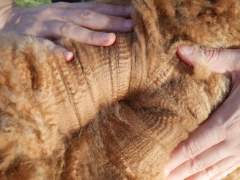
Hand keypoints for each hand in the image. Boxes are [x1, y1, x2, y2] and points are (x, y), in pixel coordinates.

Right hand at [0, 2, 131, 60]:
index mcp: (67, 10)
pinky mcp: (32, 39)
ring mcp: (45, 26)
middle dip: (110, 21)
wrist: (6, 20)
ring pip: (70, 29)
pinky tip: (70, 58)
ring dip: (91, 35)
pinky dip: (57, 51)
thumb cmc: (42, 22)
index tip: (132, 14)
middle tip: (130, 26)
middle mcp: (59, 15)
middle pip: (87, 17)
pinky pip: (45, 46)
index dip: (113, 9)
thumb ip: (79, 19)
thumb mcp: (62, 16)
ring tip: (111, 40)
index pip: (94, 7)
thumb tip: (105, 25)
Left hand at [164, 45, 239, 179]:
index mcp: (229, 120)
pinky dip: (215, 175)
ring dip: (196, 177)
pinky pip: (230, 167)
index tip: (163, 165)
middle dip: (182, 171)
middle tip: (164, 177)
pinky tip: (205, 179)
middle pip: (202, 160)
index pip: (194, 144)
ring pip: (216, 169)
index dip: (177, 156)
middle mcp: (236, 140)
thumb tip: (180, 50)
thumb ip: (210, 58)